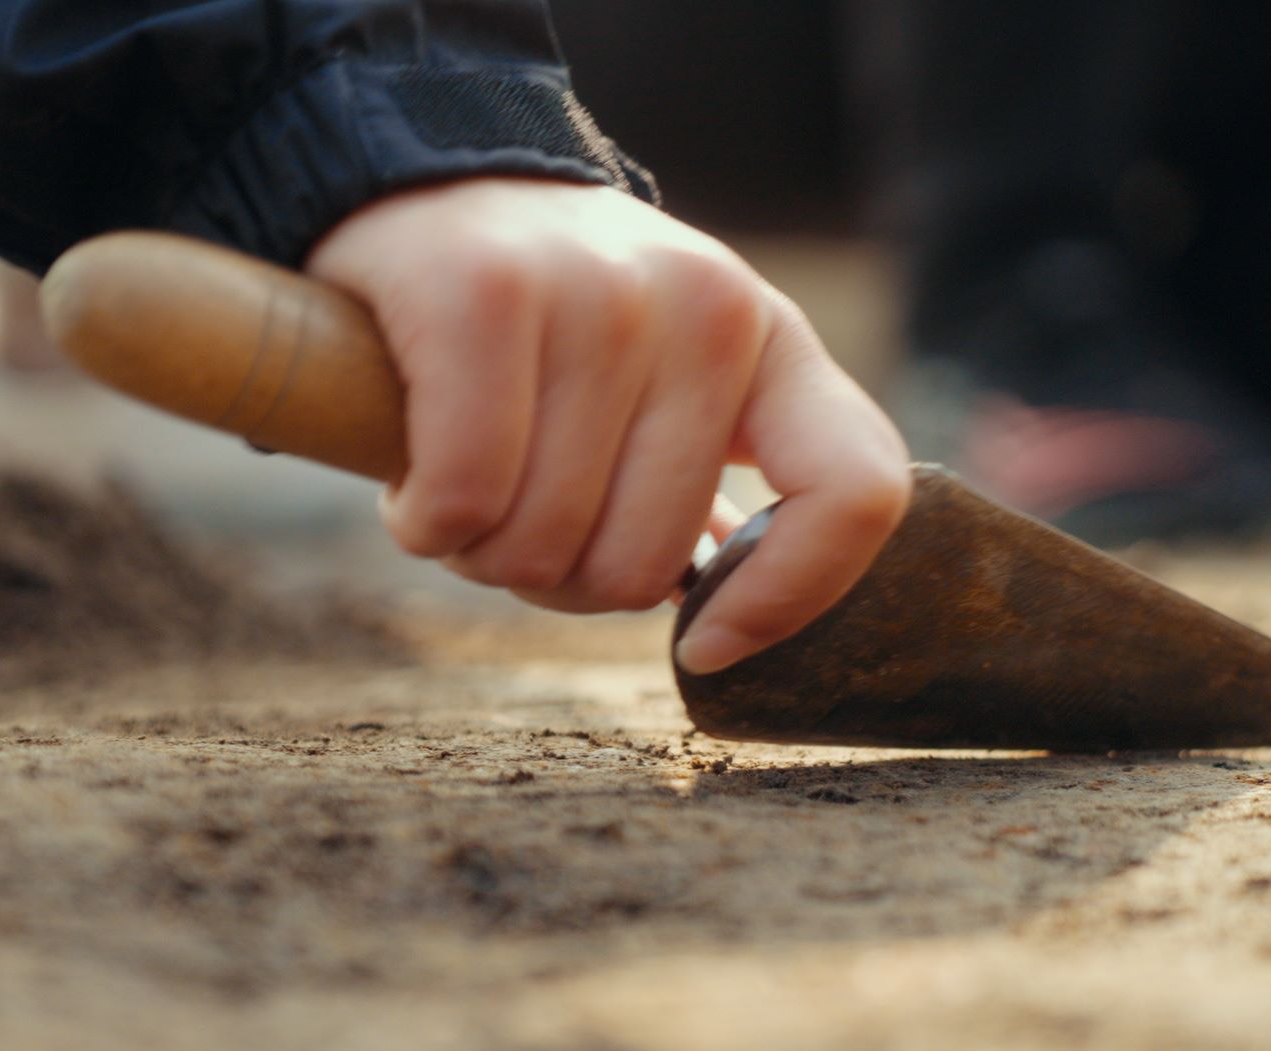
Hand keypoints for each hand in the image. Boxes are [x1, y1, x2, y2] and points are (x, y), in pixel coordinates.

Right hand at [306, 178, 908, 673]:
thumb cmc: (553, 326)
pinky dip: (426, 524)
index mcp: (770, 340)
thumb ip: (710, 477)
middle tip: (519, 519)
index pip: (854, 491)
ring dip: (480, 550)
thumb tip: (723, 615)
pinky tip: (416, 495)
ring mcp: (598, 292)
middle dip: (555, 579)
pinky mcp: (483, 292)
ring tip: (464, 484)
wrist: (438, 185)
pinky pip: (465, 497)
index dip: (789, 602)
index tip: (700, 646)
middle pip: (639, 568)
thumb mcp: (670, 378)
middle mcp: (706, 306)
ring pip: (540, 546)